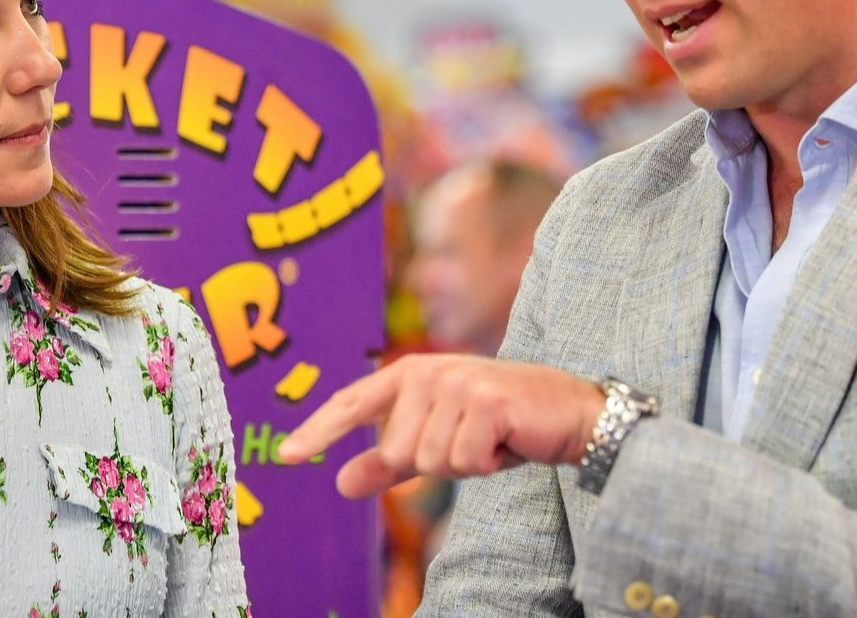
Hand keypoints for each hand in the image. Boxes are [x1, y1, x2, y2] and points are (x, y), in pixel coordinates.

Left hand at [276, 354, 606, 497]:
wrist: (570, 414)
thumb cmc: (503, 427)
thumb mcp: (440, 444)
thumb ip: (389, 464)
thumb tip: (340, 484)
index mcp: (409, 374)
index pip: (352, 404)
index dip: (319, 431)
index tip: (286, 456)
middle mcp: (427, 371)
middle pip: (397, 452)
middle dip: (436, 462)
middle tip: (472, 441)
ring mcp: (457, 383)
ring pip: (431, 461)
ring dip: (465, 463)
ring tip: (491, 439)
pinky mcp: (486, 401)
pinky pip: (463, 461)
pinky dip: (487, 464)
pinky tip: (507, 441)